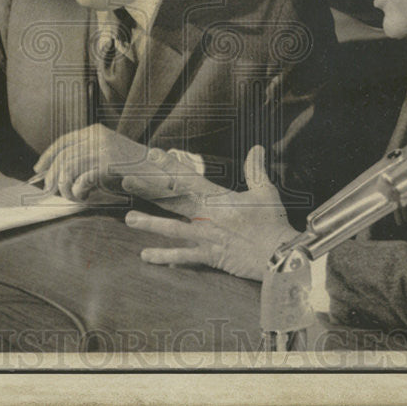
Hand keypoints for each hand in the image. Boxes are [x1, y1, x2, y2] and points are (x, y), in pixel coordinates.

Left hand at [33, 124, 154, 201]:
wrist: (158, 171)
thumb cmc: (132, 168)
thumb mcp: (107, 154)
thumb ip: (86, 156)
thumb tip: (57, 171)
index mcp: (95, 131)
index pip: (63, 141)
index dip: (48, 156)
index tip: (38, 171)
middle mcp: (97, 136)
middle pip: (63, 156)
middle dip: (52, 176)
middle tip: (48, 191)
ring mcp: (103, 149)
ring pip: (69, 169)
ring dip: (65, 187)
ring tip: (70, 196)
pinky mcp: (108, 165)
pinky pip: (82, 179)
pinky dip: (78, 190)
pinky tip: (84, 196)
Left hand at [121, 146, 299, 281]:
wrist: (280, 253)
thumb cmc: (273, 222)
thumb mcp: (265, 192)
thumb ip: (255, 170)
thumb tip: (257, 148)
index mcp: (218, 198)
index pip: (189, 177)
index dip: (170, 165)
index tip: (153, 155)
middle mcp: (207, 216)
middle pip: (173, 200)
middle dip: (149, 190)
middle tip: (127, 181)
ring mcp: (206, 237)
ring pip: (172, 229)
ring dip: (150, 224)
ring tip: (129, 219)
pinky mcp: (210, 256)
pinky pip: (184, 257)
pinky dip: (166, 257)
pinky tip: (147, 256)